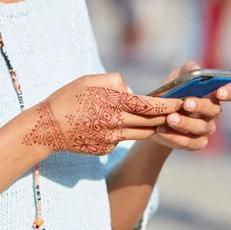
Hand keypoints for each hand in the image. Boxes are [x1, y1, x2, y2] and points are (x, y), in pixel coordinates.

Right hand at [22, 73, 182, 155]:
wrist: (47, 128)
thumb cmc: (67, 98)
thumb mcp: (90, 80)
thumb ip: (116, 82)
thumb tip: (132, 92)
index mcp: (114, 103)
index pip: (151, 106)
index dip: (171, 104)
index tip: (184, 101)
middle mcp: (115, 123)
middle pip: (151, 122)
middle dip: (167, 116)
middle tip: (179, 110)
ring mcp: (110, 139)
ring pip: (141, 133)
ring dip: (151, 126)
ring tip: (158, 118)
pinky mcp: (105, 149)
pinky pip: (123, 140)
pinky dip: (127, 132)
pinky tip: (121, 125)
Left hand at [152, 62, 230, 150]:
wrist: (154, 120)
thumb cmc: (170, 95)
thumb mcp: (174, 80)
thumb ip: (185, 71)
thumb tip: (196, 68)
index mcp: (212, 95)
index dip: (229, 92)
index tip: (220, 92)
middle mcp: (212, 113)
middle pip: (214, 110)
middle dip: (200, 106)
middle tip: (186, 103)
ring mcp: (205, 129)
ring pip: (201, 128)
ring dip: (185, 123)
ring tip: (169, 118)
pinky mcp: (195, 143)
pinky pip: (190, 143)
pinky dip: (175, 137)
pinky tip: (162, 130)